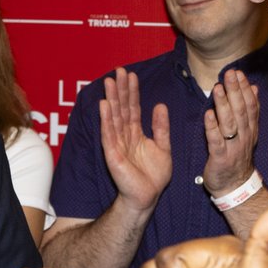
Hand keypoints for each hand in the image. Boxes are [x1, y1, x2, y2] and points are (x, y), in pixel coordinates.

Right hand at [100, 68, 170, 213]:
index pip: (133, 108)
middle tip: (118, 71)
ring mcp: (117, 144)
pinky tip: (105, 105)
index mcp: (136, 134)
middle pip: (122, 108)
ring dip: (112, 99)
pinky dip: (106, 119)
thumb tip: (160, 105)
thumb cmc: (154, 176)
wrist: (147, 196)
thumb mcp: (163, 146)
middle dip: (120, 90)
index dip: (132, 92)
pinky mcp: (112, 154)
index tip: (131, 75)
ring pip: (114, 117)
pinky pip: (109, 134)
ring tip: (110, 82)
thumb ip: (161, 127)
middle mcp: (125, 136)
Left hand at [202, 69, 260, 195]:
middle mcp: (244, 136)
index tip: (238, 73)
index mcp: (250, 129)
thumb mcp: (248, 133)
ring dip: (223, 104)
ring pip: (229, 123)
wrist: (235, 187)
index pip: (249, 105)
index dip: (244, 89)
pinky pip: (216, 141)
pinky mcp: (220, 158)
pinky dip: (212, 127)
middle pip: (240, 111)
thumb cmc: (237, 157)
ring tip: (217, 88)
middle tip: (229, 74)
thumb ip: (250, 111)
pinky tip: (208, 114)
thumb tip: (254, 88)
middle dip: (235, 91)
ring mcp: (233, 147)